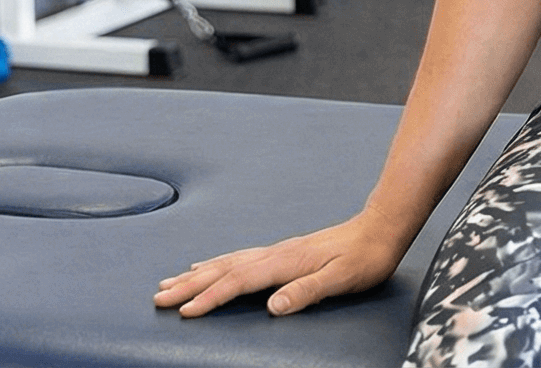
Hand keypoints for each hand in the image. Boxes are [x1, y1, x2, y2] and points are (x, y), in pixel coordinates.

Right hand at [154, 210, 410, 318]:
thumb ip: (307, 291)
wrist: (382, 226)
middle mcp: (275, 254)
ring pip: (227, 262)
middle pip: (223, 270)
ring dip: (197, 274)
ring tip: (169, 283)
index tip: (184, 313)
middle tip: (158, 298)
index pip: (239, 282)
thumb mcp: (343, 278)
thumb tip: (273, 306)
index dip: (211, 298)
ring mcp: (277, 250)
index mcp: (285, 262)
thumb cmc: (365, 256)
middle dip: (190, 286)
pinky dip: (216, 263)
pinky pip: (238, 258)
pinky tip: (206, 266)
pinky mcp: (282, 251)